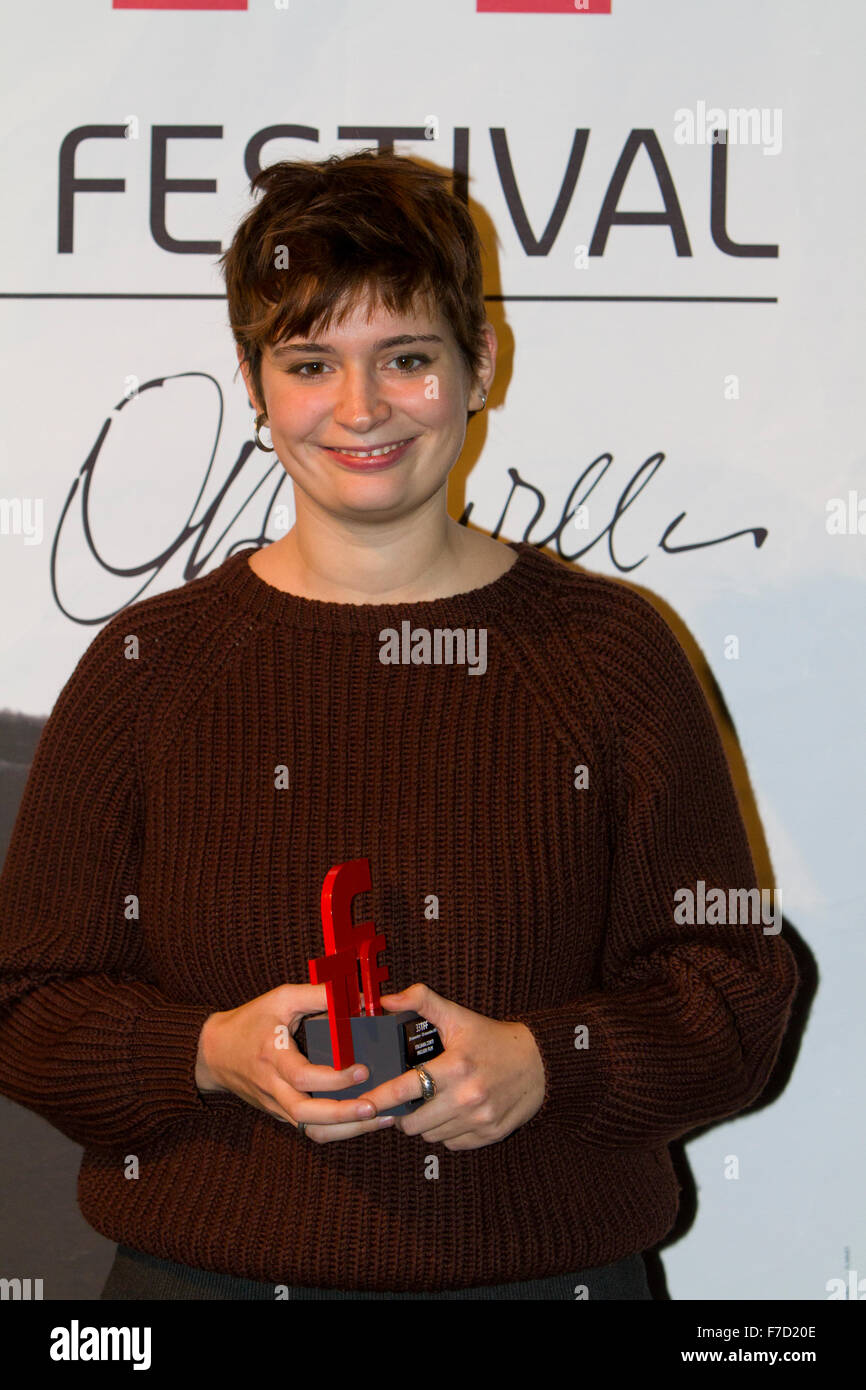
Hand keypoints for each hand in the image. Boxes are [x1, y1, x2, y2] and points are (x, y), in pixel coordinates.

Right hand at [196, 982, 395, 1143]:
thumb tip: (356, 996)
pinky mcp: (280, 1113)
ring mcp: (276, 1104)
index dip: (333, 1078)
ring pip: (310, 1128)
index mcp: (272, 1056)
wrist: (213, 1054)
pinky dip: (336, 1128)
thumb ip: (317, 995)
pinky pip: (309, 1127)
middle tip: (374, 1108)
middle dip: (342, 1116)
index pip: (302, 1077)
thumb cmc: (250, 1021)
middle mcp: (273, 1086)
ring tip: (380, 1119)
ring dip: (345, 1128)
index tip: (362, 1069)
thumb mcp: (281, 998)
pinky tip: (363, 1121)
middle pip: (306, 1114)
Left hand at [356, 984, 545, 1150]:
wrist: (540, 1063)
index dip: (379, 1099)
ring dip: (424, 1124)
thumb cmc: (492, 1038)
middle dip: (402, 1114)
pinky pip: (452, 1144)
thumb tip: (386, 1000)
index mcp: (454, 1066)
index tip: (364, 1103)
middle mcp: (466, 1097)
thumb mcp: (458, 1016)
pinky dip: (446, 1133)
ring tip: (429, 1105)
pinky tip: (451, 1114)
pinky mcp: (490, 1135)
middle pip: (413, 1122)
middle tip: (404, 1101)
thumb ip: (422, 1001)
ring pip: (430, 1136)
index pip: (404, 1089)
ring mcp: (479, 1119)